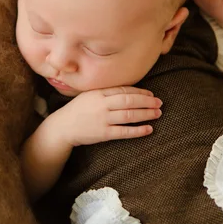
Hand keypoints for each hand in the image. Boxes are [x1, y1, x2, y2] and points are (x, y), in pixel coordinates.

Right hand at [47, 86, 161, 146]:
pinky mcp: (103, 134)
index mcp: (99, 92)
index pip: (124, 90)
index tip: (151, 94)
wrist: (63, 126)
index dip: (140, 92)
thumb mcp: (90, 95)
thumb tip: (130, 91)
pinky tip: (149, 129)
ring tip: (157, 114)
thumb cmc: (79, 109)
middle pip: (129, 101)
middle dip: (147, 101)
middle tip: (159, 103)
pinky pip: (124, 132)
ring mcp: (102, 119)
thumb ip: (107, 92)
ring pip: (129, 115)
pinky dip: (138, 130)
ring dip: (146, 114)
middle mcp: (101, 105)